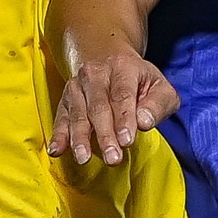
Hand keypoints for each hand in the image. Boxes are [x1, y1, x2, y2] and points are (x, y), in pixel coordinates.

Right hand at [47, 49, 180, 165]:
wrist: (110, 59)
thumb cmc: (139, 80)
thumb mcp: (160, 87)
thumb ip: (158, 105)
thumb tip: (143, 122)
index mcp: (123, 67)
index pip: (123, 95)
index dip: (124, 119)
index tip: (127, 141)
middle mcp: (96, 73)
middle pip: (99, 107)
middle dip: (105, 134)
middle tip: (112, 158)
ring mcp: (78, 85)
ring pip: (78, 114)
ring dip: (80, 138)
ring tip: (84, 158)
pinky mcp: (66, 99)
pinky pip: (61, 118)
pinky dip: (59, 135)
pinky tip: (56, 150)